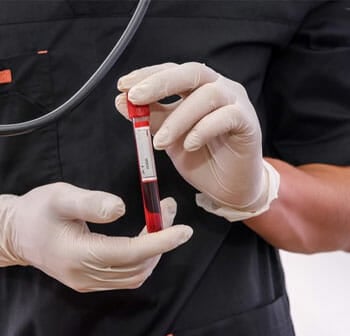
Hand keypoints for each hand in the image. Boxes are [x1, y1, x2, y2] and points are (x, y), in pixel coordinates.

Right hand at [0, 182, 192, 291]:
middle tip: (167, 210)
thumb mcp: (60, 197)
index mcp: (79, 255)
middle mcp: (86, 275)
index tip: (184, 230)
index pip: (130, 253)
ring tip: (160, 222)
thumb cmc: (38, 211)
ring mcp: (88, 282)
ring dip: (154, 250)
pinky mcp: (90, 281)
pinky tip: (145, 239)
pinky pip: (126, 276)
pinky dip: (143, 259)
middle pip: (137, 265)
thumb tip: (121, 208)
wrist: (17, 233)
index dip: (160, 242)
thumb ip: (90, 203)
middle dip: (161, 241)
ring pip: (135, 274)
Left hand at [116, 62, 278, 219]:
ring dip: (178, 118)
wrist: (229, 186)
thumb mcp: (169, 139)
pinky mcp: (248, 122)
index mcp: (198, 89)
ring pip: (207, 95)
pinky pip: (226, 117)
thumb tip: (122, 102)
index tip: (123, 86)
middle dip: (160, 83)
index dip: (147, 75)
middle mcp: (218, 88)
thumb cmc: (201, 158)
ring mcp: (235, 103)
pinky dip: (203, 129)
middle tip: (135, 98)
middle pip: (191, 72)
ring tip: (160, 141)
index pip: (172, 72)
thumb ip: (151, 119)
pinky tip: (190, 144)